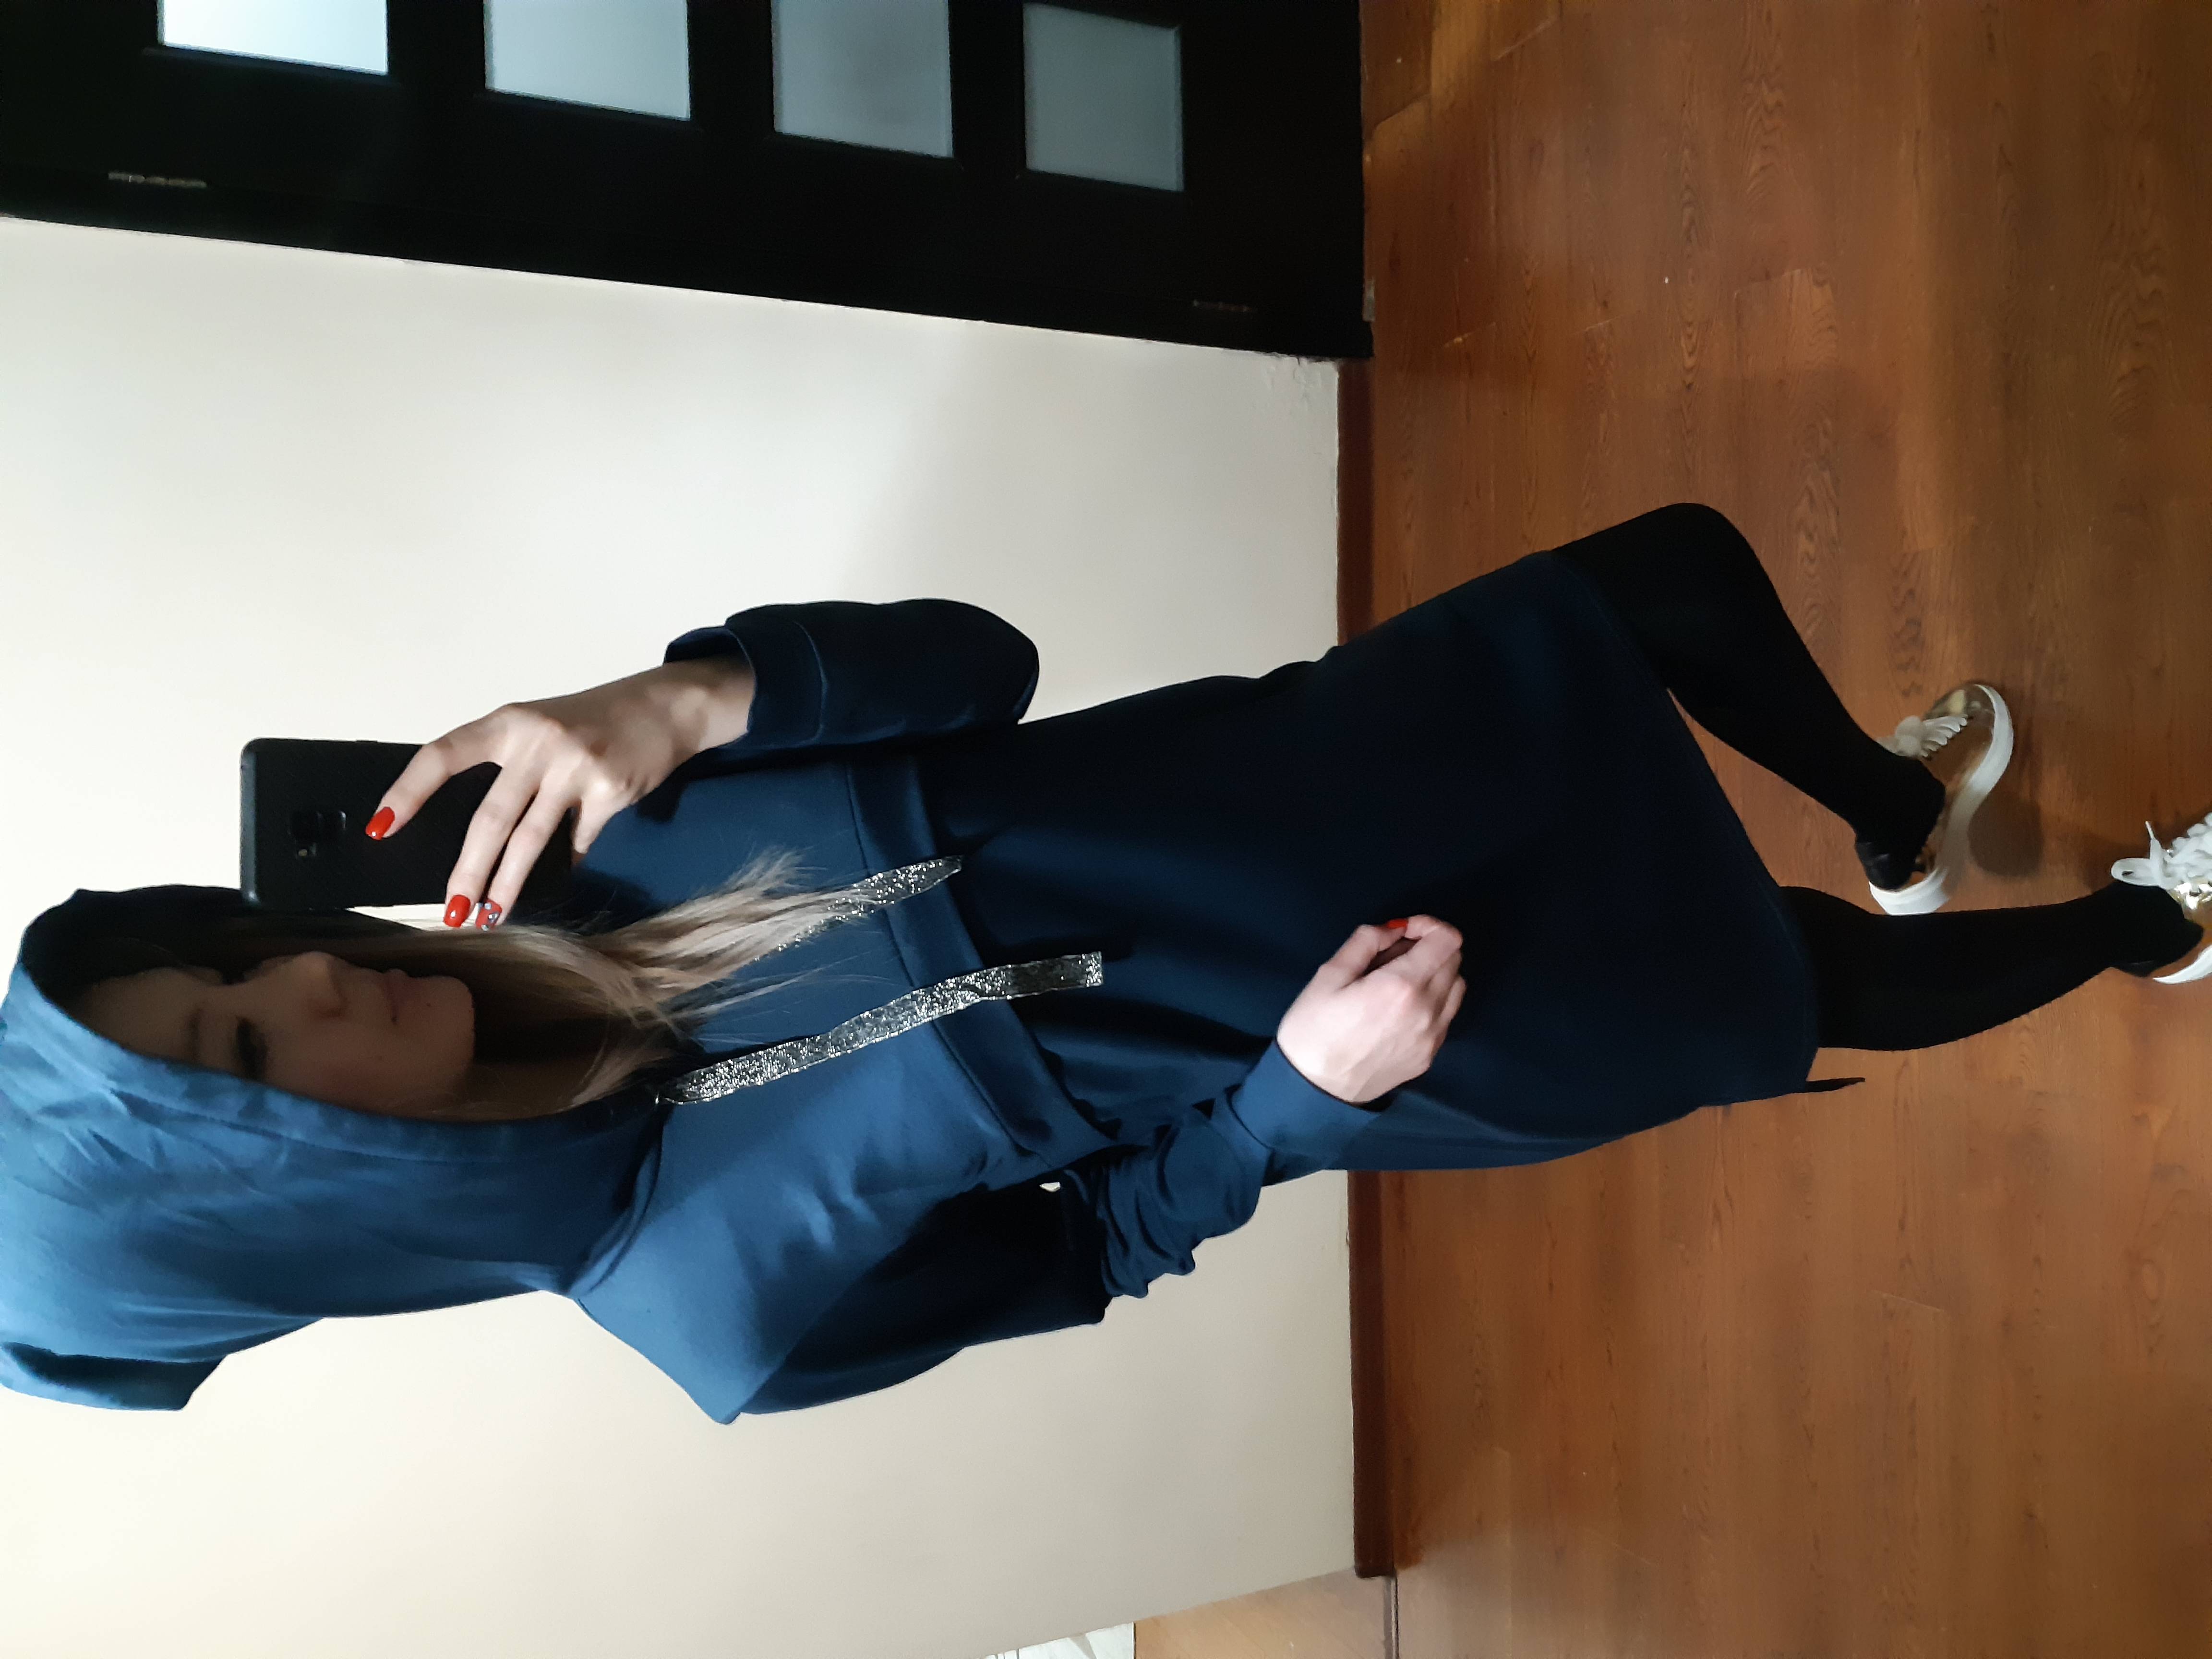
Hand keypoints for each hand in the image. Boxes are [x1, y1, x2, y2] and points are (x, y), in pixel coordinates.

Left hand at [367, 656, 754, 925]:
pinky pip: (579, 841)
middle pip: (490, 817)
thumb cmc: (591, 720)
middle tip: (450, 911)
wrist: (664, 706)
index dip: (409, 792)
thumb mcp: (539, 726)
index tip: (381, 829)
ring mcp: (576, 766)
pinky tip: (557, 880)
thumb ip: (506, 764)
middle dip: (467, 871)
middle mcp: (537, 741)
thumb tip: (475, 832)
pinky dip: (566, 864)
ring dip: (507, 885)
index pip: (443, 754)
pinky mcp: (611, 789)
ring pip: (530, 839)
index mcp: (508, 722)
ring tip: (490, 917)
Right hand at [1275, 916, 1465, 1103]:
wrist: (1314, 1091)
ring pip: (1456, 987)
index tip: (1403, 931)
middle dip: (1429, 946)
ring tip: (1399, 979)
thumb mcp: (1329, 975)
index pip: (1447, 939)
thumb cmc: (1313, 1031)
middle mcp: (1428, 1010)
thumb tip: (1393, 930)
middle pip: (1455, 959)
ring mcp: (1433, 1036)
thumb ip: (1365, 941)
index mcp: (1402, 986)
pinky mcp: (1430, 1055)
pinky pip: (1446, 1015)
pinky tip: (1401, 1007)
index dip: (1428, 924)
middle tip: (1393, 954)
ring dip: (1436, 972)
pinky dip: (1434, 999)